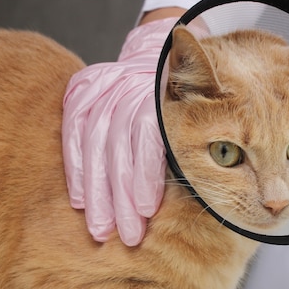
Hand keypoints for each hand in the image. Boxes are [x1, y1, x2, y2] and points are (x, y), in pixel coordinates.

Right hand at [62, 18, 178, 245]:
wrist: (162, 53)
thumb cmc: (186, 97)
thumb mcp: (200, 111)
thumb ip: (200, 140)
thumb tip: (214, 188)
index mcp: (160, 95)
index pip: (148, 140)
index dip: (145, 178)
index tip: (148, 212)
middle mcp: (128, 89)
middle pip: (119, 149)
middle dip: (122, 197)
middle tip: (128, 235)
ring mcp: (102, 89)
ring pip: (95, 147)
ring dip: (98, 193)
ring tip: (102, 228)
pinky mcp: (81, 90)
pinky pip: (73, 134)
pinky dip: (78, 170)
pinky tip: (81, 201)